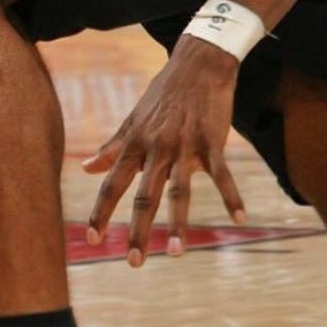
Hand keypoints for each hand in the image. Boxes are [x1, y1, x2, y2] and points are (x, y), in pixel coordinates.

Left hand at [83, 37, 245, 263]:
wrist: (199, 63)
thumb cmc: (164, 93)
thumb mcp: (133, 119)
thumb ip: (112, 147)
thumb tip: (86, 169)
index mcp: (135, 144)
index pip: (113, 184)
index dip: (101, 212)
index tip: (91, 239)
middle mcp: (157, 148)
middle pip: (144, 196)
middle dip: (137, 231)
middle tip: (132, 262)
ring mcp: (186, 146)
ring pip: (180, 192)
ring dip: (177, 224)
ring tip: (175, 254)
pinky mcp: (213, 142)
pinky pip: (223, 175)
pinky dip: (232, 198)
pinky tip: (240, 220)